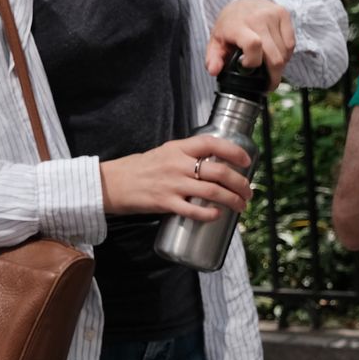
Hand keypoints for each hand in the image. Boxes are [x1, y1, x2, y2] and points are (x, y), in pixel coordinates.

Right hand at [99, 136, 253, 222]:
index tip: (246, 161)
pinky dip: (209, 213)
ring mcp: (172, 184)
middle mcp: (177, 165)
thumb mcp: (163, 154)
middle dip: (240, 184)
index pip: (212, 144)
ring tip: (240, 206)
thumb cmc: (138, 169)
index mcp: (177, 149)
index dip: (234, 151)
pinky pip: (193, 209)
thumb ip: (185, 157)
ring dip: (232, 200)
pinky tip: (217, 215)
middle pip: (219, 172)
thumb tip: (214, 165)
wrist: (110, 183)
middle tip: (247, 193)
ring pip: (212, 191)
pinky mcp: (164, 202)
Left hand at [207, 0, 294, 89]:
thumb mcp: (216, 40)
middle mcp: (257, 18)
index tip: (248, 68)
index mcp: (237, 26)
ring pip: (284, 53)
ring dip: (279, 65)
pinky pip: (291, 44)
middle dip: (272, 75)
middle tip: (268, 83)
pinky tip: (276, 54)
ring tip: (269, 66)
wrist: (245, 1)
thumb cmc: (231, 24)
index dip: (254, 61)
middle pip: (274, 55)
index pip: (253, 44)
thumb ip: (213, 58)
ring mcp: (273, 15)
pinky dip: (286, 55)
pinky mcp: (284, 14)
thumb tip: (214, 71)